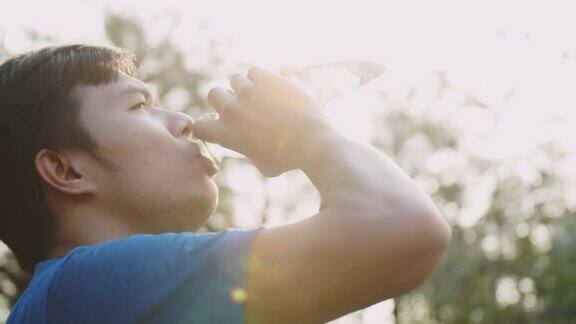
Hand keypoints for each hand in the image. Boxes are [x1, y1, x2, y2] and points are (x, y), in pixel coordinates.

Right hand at [193, 67, 338, 176]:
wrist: (310, 141)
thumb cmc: (288, 159)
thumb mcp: (262, 165)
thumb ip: (248, 151)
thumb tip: (248, 147)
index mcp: (225, 134)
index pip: (198, 125)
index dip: (207, 124)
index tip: (219, 124)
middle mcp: (231, 110)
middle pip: (213, 94)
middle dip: (225, 99)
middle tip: (242, 106)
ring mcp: (247, 92)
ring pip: (236, 80)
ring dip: (246, 87)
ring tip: (263, 97)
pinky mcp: (264, 79)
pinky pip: (254, 72)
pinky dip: (262, 78)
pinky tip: (274, 88)